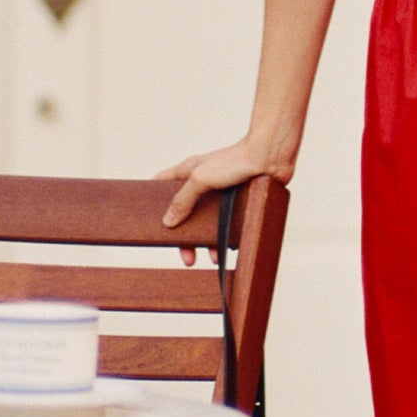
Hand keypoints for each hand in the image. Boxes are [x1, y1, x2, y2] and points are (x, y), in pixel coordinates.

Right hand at [154, 137, 296, 258]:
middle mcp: (203, 181)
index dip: (152, 197)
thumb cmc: (236, 160)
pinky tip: (230, 248)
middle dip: (185, 235)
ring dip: (208, 240)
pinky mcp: (239, 199)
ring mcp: (221, 191)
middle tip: (187, 256)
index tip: (145, 217)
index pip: (161, 182)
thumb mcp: (201, 179)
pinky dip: (228, 235)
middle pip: (185, 211)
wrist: (271, 158)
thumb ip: (183, 199)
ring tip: (212, 258)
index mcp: (188, 171)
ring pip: (208, 220)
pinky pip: (229, 222)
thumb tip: (168, 221)